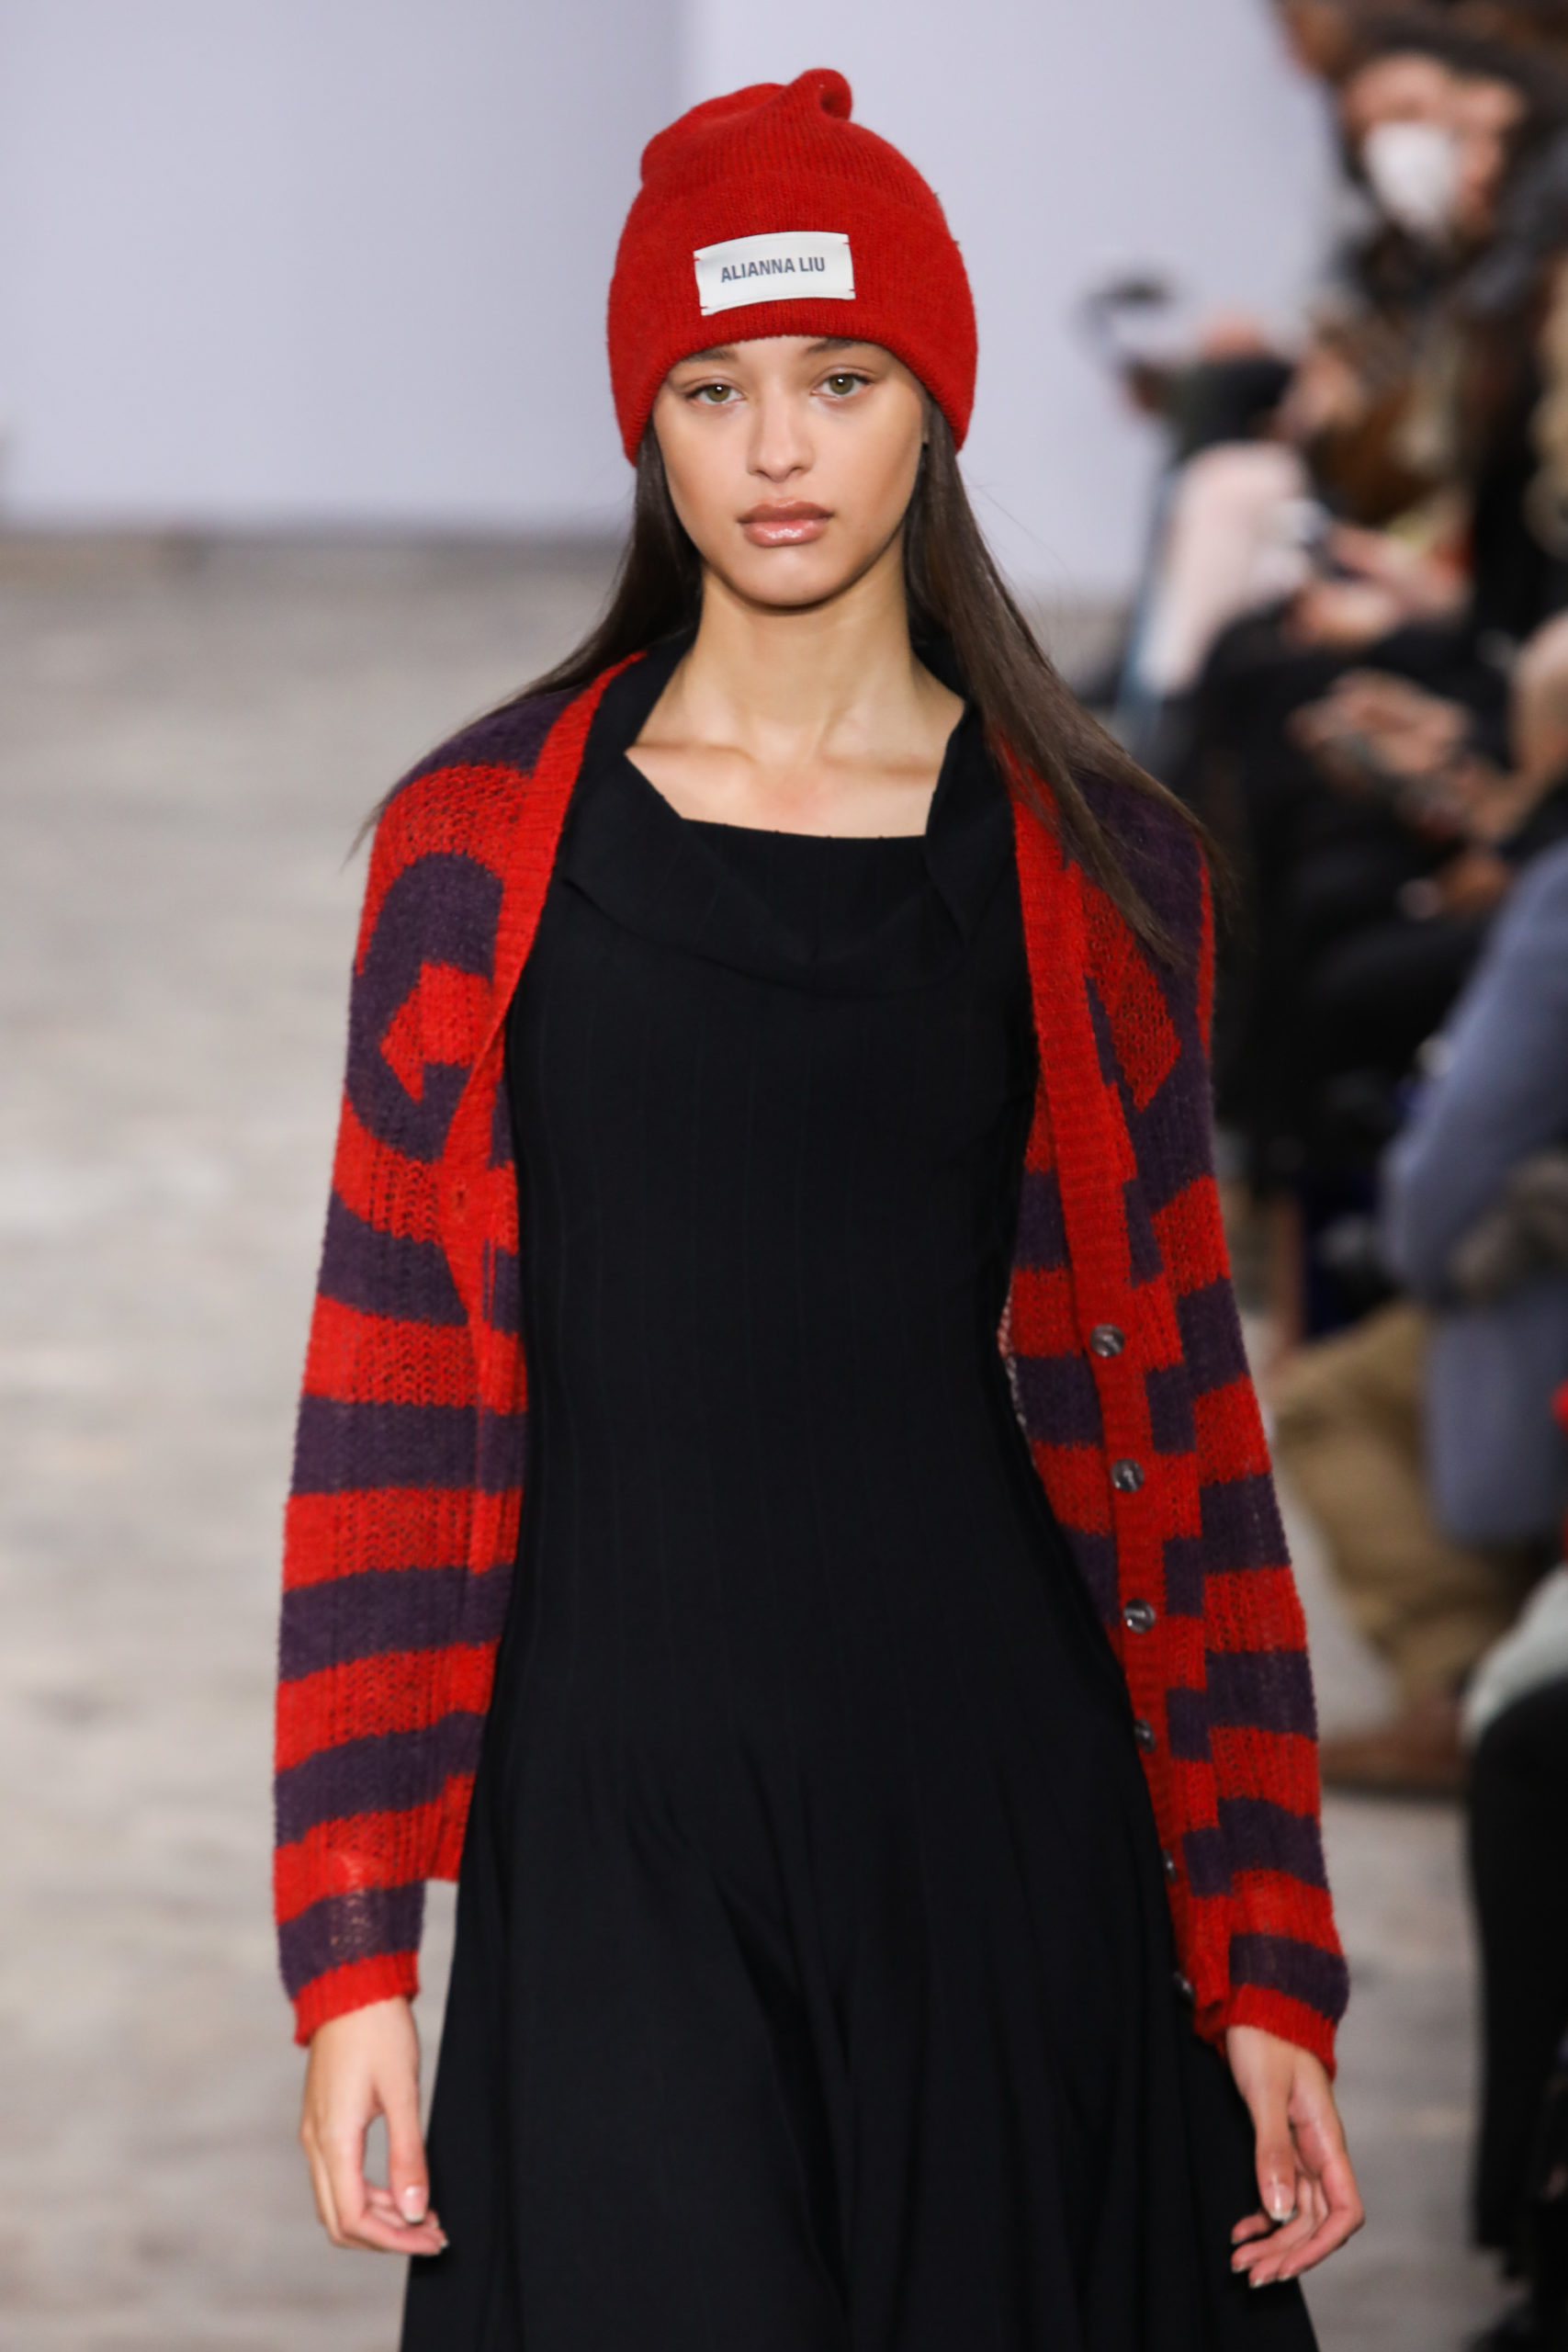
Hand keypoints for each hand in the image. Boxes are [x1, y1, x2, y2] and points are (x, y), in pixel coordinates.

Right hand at [299, 1996, 446, 2255]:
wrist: (350, 1985)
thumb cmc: (378, 2029)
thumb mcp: (402, 2091)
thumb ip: (408, 2154)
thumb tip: (417, 2211)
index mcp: (333, 2140)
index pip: (355, 2219)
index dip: (394, 2240)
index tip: (432, 2238)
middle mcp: (316, 2144)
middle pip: (341, 2221)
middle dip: (387, 2236)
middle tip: (433, 2234)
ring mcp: (315, 2134)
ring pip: (338, 2202)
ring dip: (379, 2216)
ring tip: (425, 2213)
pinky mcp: (322, 2123)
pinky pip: (338, 2178)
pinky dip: (369, 2193)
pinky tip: (401, 2187)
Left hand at [1225, 2024, 1363, 2284]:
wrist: (1257, 2002)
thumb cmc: (1265, 2039)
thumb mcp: (1265, 2093)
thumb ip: (1273, 2151)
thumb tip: (1282, 2212)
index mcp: (1327, 2140)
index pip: (1345, 2211)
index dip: (1321, 2245)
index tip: (1286, 2263)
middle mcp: (1320, 2151)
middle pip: (1317, 2221)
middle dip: (1287, 2252)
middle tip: (1250, 2273)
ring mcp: (1303, 2149)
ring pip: (1297, 2212)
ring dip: (1273, 2241)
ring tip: (1240, 2261)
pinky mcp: (1283, 2143)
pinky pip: (1281, 2192)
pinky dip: (1264, 2215)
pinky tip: (1242, 2229)